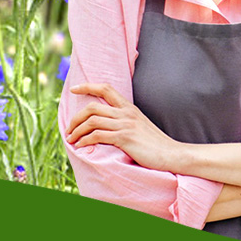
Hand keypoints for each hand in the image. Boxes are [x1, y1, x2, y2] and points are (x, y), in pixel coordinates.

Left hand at [66, 82, 182, 171]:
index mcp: (129, 108)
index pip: (106, 88)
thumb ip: (126, 121)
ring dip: (77, 130)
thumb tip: (108, 125)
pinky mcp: (125, 138)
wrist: (172, 154)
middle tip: (68, 129)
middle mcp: (126, 113)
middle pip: (93, 106)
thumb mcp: (141, 126)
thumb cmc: (155, 144)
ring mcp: (125, 124)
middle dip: (76, 117)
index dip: (88, 86)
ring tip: (71, 139)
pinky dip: (85, 140)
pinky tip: (81, 146)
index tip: (74, 89)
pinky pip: (97, 135)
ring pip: (92, 120)